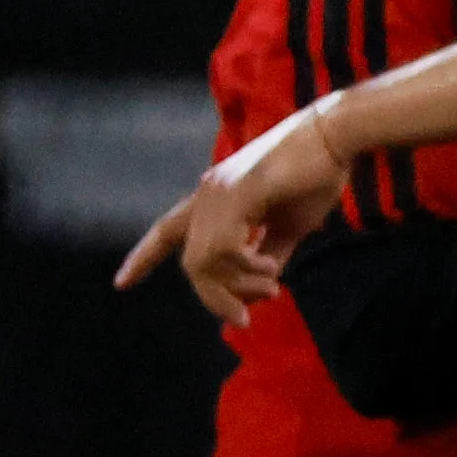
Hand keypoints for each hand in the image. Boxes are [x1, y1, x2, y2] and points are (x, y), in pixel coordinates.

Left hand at [123, 99, 352, 321]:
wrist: (335, 138)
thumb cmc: (316, 175)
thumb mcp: (290, 225)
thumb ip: (270, 253)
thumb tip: (259, 288)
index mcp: (214, 198)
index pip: (167, 231)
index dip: (144, 258)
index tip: (121, 283)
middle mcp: (207, 194)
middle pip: (191, 261)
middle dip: (215, 297)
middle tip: (246, 318)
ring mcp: (219, 193)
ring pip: (204, 260)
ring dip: (236, 287)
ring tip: (271, 290)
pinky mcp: (238, 194)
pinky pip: (226, 248)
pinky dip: (246, 269)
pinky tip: (270, 271)